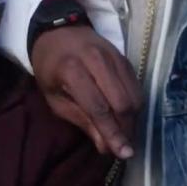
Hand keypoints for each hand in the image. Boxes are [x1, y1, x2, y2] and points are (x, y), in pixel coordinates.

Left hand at [30, 25, 140, 158]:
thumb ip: (80, 120)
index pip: (99, 108)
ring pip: (134, 95)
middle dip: (125, 128)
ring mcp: (113, 56)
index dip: (112, 133)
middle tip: (121, 144)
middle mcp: (96, 61)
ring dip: (132, 119)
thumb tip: (105, 146)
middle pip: (122, 102)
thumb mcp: (54, 96)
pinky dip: (134, 104)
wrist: (57, 31)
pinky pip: (136, 85)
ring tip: (123, 132)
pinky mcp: (124, 57)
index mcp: (72, 70)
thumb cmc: (50, 67)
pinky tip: (126, 114)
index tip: (122, 153)